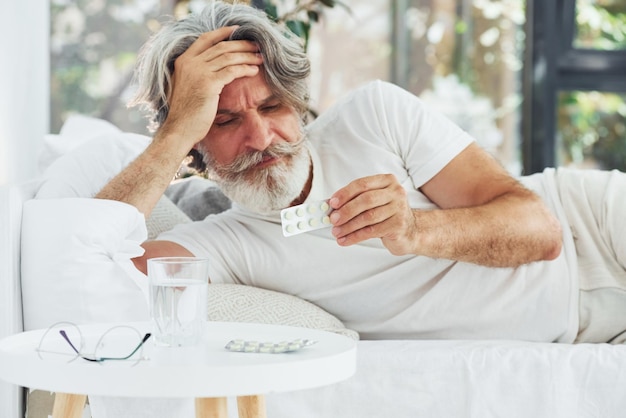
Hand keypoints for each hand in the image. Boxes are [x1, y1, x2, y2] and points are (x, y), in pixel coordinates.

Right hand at [158, 26, 263, 147]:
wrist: (180, 129)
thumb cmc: (186, 112)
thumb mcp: (187, 84)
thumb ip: (196, 71)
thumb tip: (215, 64)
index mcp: (183, 60)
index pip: (205, 38)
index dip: (223, 32)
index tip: (237, 30)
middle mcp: (190, 63)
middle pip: (221, 46)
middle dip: (241, 44)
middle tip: (256, 46)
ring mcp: (198, 72)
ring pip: (229, 57)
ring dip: (247, 56)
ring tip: (260, 58)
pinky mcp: (208, 84)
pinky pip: (232, 71)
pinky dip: (245, 69)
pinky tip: (254, 71)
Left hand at [329, 174, 416, 254]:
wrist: (410, 231)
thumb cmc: (387, 214)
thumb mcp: (374, 202)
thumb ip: (355, 200)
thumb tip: (332, 206)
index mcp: (387, 181)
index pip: (362, 184)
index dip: (345, 194)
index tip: (332, 203)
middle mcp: (396, 192)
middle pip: (365, 200)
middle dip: (346, 211)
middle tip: (333, 219)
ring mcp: (399, 209)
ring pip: (368, 217)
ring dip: (348, 226)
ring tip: (336, 232)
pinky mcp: (398, 225)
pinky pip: (372, 231)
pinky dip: (355, 236)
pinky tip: (345, 240)